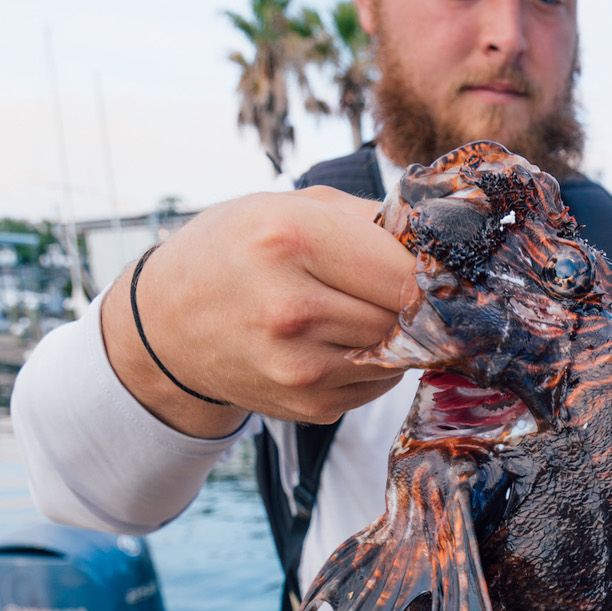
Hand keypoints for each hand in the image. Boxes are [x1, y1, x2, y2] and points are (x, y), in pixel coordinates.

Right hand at [98, 186, 420, 437]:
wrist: (169, 326)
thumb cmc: (236, 252)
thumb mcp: (291, 206)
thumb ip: (371, 218)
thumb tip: (442, 241)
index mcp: (291, 240)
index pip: (406, 270)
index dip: (428, 269)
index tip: (429, 264)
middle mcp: (294, 309)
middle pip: (408, 314)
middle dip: (412, 300)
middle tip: (392, 284)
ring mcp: (303, 367)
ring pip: (401, 352)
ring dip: (396, 332)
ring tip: (357, 308)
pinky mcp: (313, 405)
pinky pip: (380, 382)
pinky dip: (376, 361)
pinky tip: (339, 340)